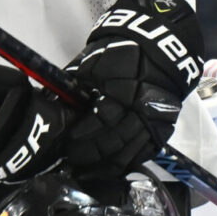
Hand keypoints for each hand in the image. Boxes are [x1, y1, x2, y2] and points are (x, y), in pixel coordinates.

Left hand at [61, 0, 203, 172]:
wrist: (160, 44)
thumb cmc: (121, 50)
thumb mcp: (93, 62)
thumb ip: (75, 86)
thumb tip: (53, 106)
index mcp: (122, 91)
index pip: (97, 124)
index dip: (79, 138)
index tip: (64, 144)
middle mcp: (141, 109)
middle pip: (112, 144)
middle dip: (88, 156)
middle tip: (71, 161)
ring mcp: (155, 121)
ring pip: (129, 154)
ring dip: (106, 166)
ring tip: (86, 171)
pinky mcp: (164, 127)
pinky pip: (144, 153)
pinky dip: (126, 163)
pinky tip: (110, 168)